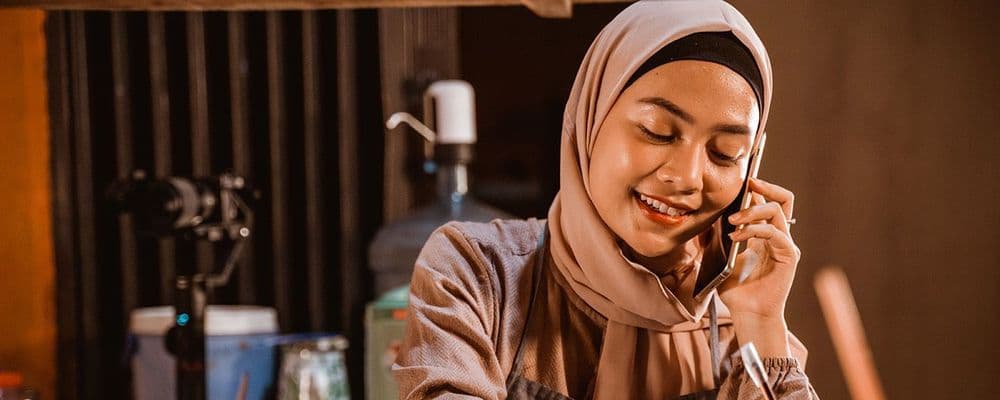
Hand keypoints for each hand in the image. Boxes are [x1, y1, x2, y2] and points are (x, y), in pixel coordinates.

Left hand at [717, 177, 799, 356]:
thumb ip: (716, 237)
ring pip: (777, 212)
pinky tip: (735, 236)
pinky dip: (754, 230)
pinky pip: (775, 234)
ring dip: (753, 211)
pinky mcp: (788, 257)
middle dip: (765, 188)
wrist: (747, 313)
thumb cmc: (735, 290)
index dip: (758, 189)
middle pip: (784, 200)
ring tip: (732, 219)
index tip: (742, 181)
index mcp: (766, 235)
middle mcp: (779, 237)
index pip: (769, 202)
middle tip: (747, 185)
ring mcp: (785, 246)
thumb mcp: (720, 257)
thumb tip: (703, 217)